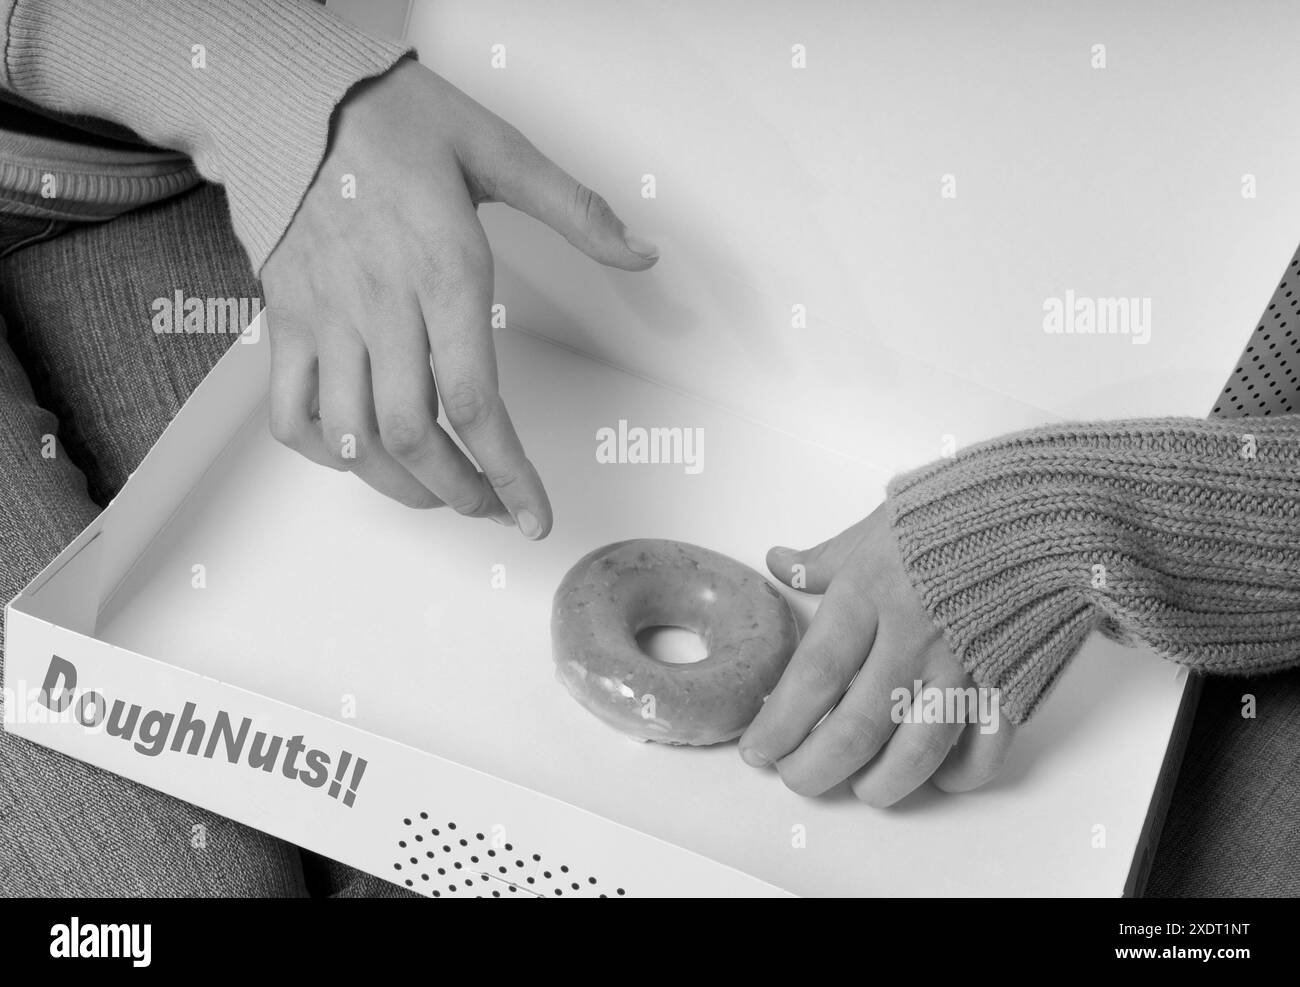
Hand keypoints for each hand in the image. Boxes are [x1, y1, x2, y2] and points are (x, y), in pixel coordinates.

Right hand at [261, 59, 658, 535]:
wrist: (295, 94)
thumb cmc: (400, 122)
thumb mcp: (501, 152)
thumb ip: (577, 211)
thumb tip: (643, 253)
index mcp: (444, 272)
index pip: (474, 401)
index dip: (508, 472)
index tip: (533, 516)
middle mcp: (380, 306)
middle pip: (414, 436)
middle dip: (461, 491)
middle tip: (492, 506)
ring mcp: (324, 317)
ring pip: (352, 437)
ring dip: (401, 486)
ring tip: (441, 494)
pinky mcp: (283, 319)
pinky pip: (289, 412)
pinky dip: (325, 454)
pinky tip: (361, 457)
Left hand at [739, 505, 1015, 805]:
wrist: (1052, 506)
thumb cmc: (958, 510)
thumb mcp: (879, 525)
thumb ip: (826, 558)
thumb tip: (777, 562)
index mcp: (870, 593)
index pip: (814, 676)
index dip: (781, 724)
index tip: (758, 750)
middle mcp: (913, 636)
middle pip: (855, 728)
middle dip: (815, 768)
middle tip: (795, 779)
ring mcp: (967, 665)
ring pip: (916, 752)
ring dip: (881, 785)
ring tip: (860, 789)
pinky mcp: (1013, 683)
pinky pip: (983, 749)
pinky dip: (957, 775)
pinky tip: (935, 777)